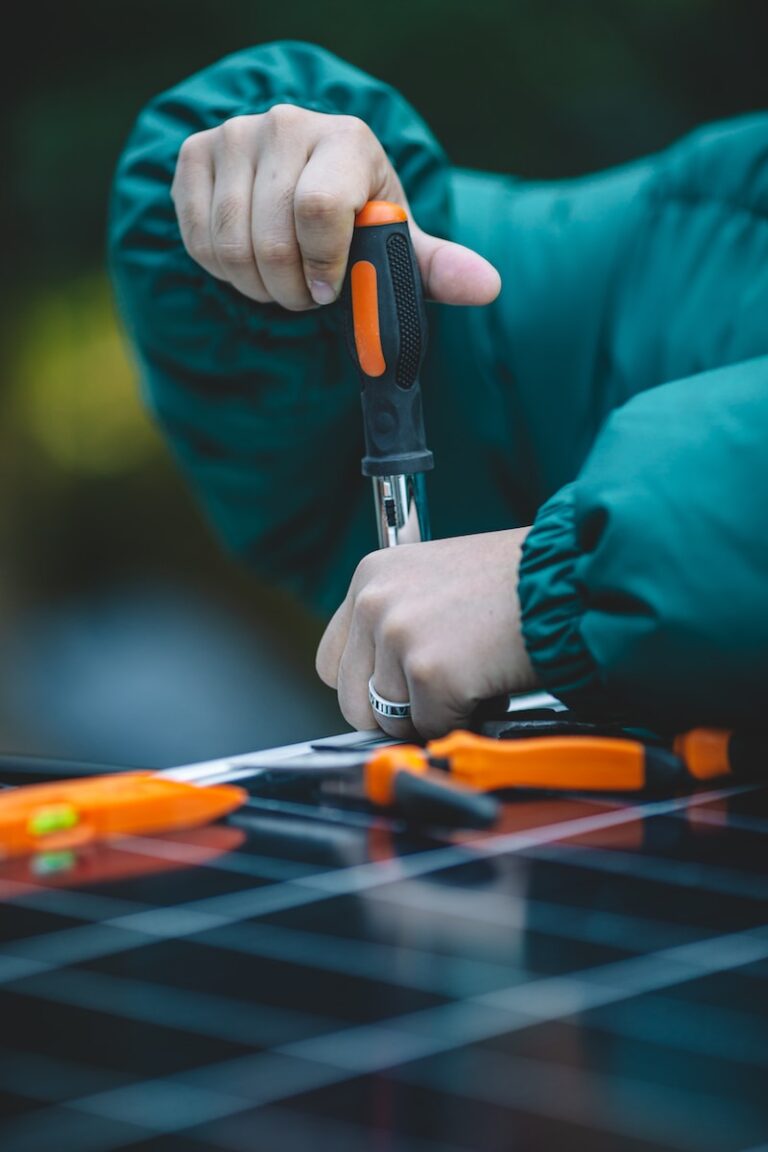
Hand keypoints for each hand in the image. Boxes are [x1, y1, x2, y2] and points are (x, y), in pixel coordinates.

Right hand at [171, 105, 500, 309]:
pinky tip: (249, 261)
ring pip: (231, 246)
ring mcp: (235, 134)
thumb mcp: (396, 241)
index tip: (330, 291)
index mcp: (347, 140)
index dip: (323, 267)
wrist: (302, 178)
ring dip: (257, 285)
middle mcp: (287, 123)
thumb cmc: (357, 219)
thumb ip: (436, 266)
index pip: (320, 210)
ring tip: (280, 281)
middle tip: (306, 295)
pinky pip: (199, 239)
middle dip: (291, 290)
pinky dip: (223, 270)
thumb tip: (487, 287)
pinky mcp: (195, 154)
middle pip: (274, 239)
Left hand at [316, 530, 538, 738]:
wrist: (569, 576)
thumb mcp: (435, 581)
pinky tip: (490, 682)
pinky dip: (465, 718)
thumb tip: (378, 687)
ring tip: (474, 675)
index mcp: (371, 576)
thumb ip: (397, 622)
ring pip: (393, 721)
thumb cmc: (516, 582)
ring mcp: (400, 636)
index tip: (401, 689)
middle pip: (353, 701)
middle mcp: (374, 602)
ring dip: (435, 714)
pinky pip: (433, 728)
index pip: (332, 662)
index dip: (370, 685)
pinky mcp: (430, 671)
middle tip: (442, 691)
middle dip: (397, 712)